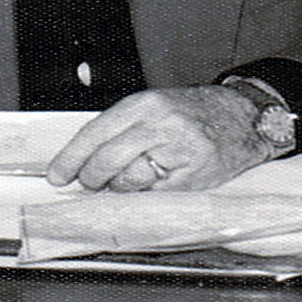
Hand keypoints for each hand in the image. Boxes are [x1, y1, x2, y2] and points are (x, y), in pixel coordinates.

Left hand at [45, 84, 272, 191]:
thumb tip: (83, 159)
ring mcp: (179, 150)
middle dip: (91, 178)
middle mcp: (160, 124)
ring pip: (130, 180)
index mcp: (144, 104)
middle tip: (89, 183)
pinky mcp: (195, 175)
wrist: (243, 117)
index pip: (95, 133)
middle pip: (108, 160)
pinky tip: (148, 188)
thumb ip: (121, 129)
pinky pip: (156, 194)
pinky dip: (145, 196)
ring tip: (126, 182)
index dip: (71, 158)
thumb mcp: (154, 107)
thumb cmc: (193, 114)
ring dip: (120, 188)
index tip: (58, 175)